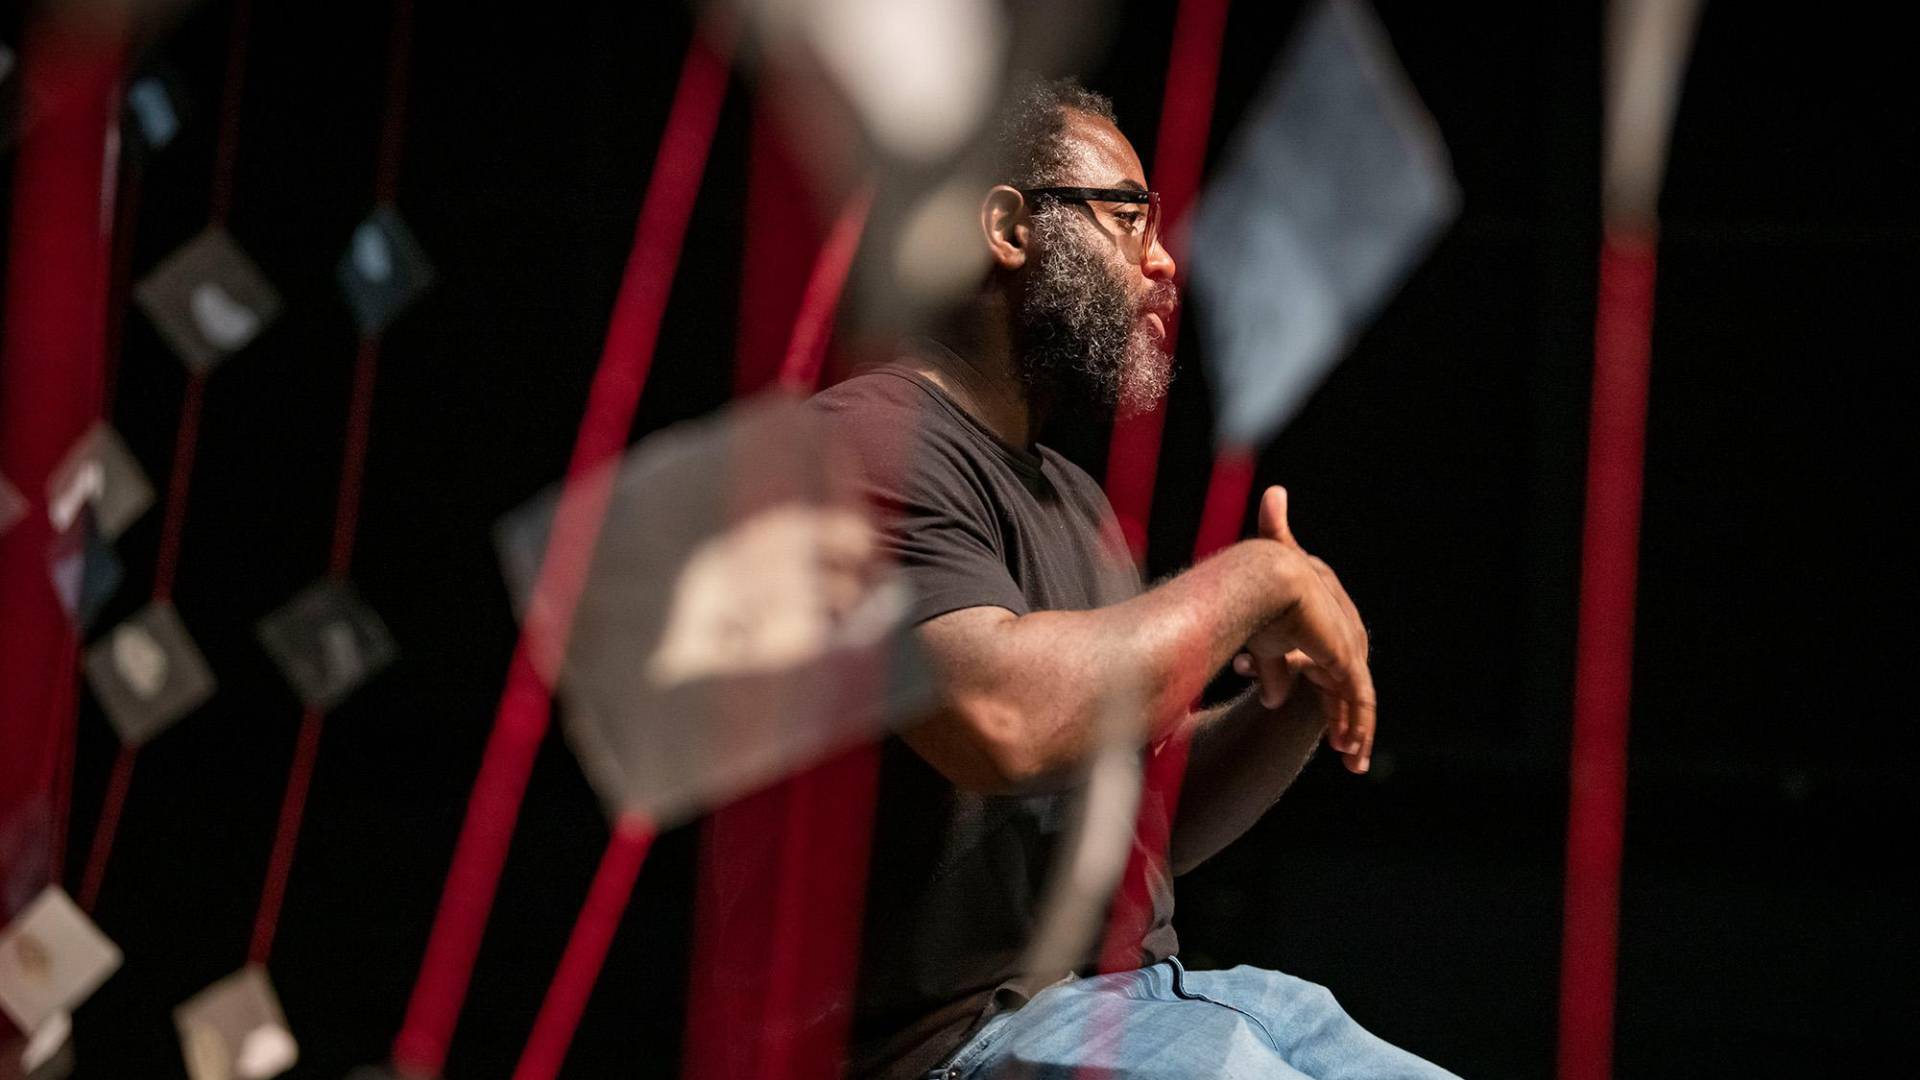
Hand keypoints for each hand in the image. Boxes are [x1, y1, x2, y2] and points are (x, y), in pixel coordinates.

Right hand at [1237, 486, 1374, 773]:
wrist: (1263, 578)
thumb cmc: (1254, 600)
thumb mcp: (1264, 648)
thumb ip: (1273, 673)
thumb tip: (1274, 702)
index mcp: (1322, 625)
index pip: (1334, 671)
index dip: (1334, 704)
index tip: (1334, 735)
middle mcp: (1342, 633)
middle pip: (1349, 686)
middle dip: (1348, 719)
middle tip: (1347, 752)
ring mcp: (1348, 644)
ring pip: (1358, 696)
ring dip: (1357, 730)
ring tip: (1354, 763)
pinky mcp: (1347, 656)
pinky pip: (1358, 699)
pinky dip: (1358, 725)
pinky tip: (1352, 749)